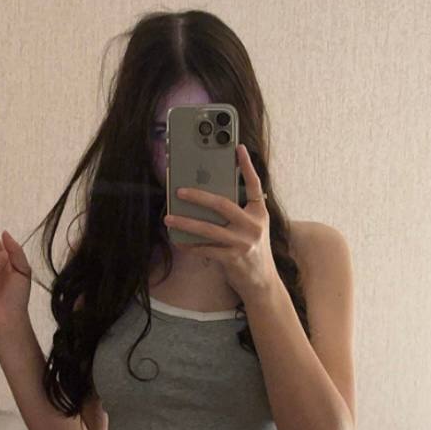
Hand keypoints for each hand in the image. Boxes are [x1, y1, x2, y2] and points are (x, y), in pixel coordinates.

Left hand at [163, 144, 279, 301]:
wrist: (262, 281)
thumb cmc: (252, 249)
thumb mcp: (252, 226)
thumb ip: (238, 211)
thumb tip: (206, 197)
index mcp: (259, 213)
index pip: (254, 184)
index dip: (247, 166)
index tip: (238, 147)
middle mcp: (253, 225)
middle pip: (223, 204)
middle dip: (198, 196)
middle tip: (179, 191)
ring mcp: (243, 243)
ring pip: (208, 229)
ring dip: (185, 223)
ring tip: (168, 218)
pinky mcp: (232, 259)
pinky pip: (205, 248)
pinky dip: (189, 244)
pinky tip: (177, 239)